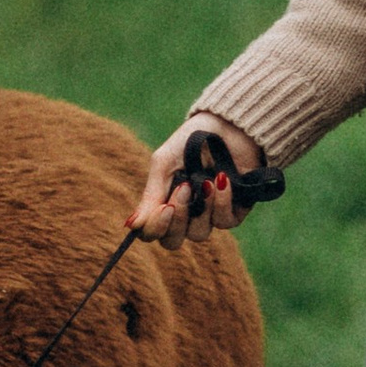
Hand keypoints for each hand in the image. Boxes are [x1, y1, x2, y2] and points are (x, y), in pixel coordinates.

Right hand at [133, 113, 260, 245]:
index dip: (155, 228)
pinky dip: (222, 202)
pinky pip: (224, 222)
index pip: (153, 233)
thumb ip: (151, 195)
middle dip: (177, 220)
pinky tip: (223, 180)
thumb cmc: (191, 140)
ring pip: (199, 234)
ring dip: (201, 208)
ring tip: (206, 181)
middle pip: (173, 241)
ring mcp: (209, 215)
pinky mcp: (233, 211)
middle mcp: (185, 214)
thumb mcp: (164, 164)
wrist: (227, 125)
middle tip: (184, 189)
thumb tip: (131, 225)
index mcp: (164, 203)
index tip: (164, 207)